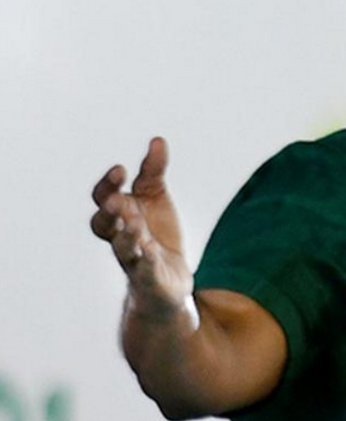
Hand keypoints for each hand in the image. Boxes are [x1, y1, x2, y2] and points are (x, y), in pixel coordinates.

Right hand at [91, 137, 193, 316]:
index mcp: (118, 215)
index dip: (108, 184)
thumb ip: (153, 172)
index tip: (120, 169)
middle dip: (110, 211)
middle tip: (118, 200)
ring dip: (127, 235)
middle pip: (104, 224)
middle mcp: (120, 236)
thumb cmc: (156, 234)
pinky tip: (152, 252)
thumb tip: (157, 140)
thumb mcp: (155, 198)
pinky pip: (144, 271)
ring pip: (123, 248)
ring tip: (136, 224)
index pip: (103, 198)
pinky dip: (147, 261)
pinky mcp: (149, 278)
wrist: (168, 280)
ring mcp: (133, 258)